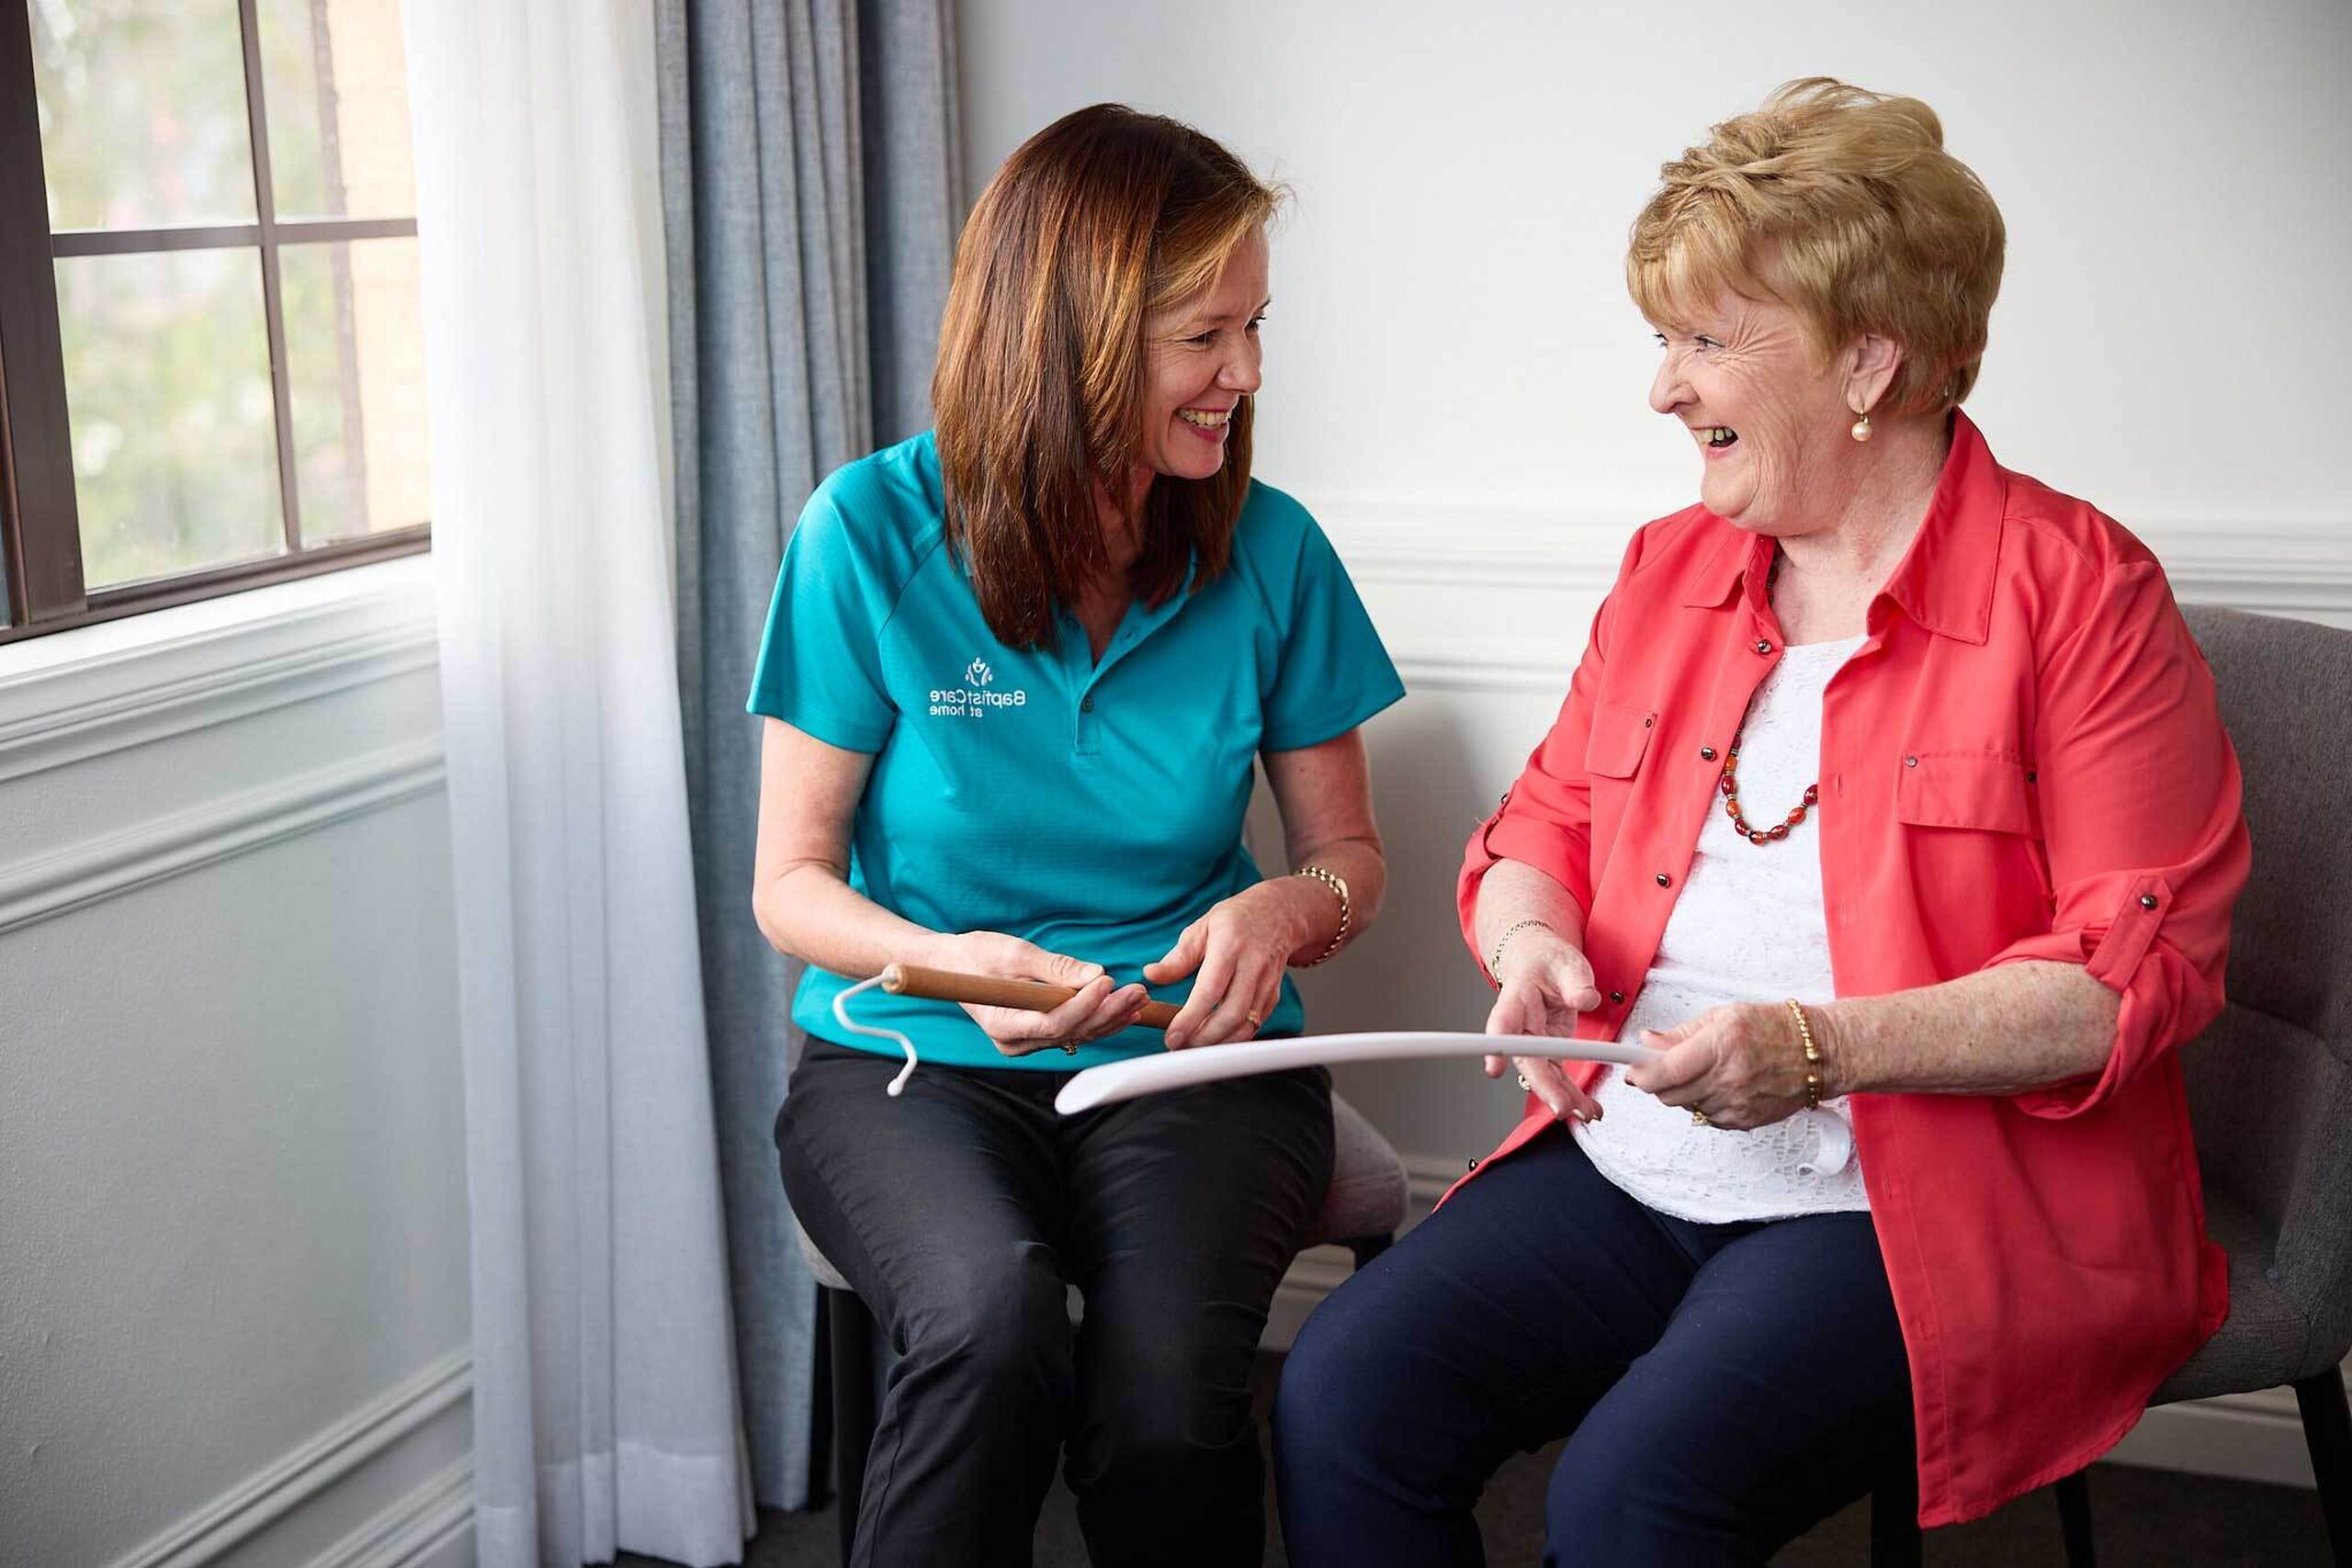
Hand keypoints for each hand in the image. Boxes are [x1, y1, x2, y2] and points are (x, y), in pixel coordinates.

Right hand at [926, 930, 1148, 1055]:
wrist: (954, 966)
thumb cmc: (975, 956)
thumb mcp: (1012, 952)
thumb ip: (1054, 967)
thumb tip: (1094, 975)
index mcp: (1003, 1024)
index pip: (1054, 1021)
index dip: (1085, 1004)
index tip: (1109, 982)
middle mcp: (1015, 1042)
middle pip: (1071, 1032)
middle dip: (1107, 1011)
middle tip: (1136, 991)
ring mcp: (1026, 1042)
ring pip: (1077, 1035)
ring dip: (1109, 1017)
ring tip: (1138, 998)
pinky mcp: (1037, 1035)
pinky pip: (1073, 1031)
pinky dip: (1098, 1019)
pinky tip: (1123, 1008)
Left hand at [1143, 881, 1312, 1047]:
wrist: (1279, 913)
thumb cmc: (1236, 919)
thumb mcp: (1202, 928)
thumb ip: (1177, 957)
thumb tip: (1151, 975)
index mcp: (1230, 947)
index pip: (1209, 991)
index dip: (1190, 1018)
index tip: (1172, 1035)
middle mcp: (1252, 966)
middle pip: (1232, 1014)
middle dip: (1204, 1038)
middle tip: (1181, 1046)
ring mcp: (1267, 982)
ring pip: (1247, 1025)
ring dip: (1220, 1043)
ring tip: (1195, 1046)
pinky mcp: (1274, 994)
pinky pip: (1256, 1024)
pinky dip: (1236, 1037)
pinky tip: (1216, 1039)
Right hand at [1480, 931, 1603, 1122]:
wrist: (1542, 962)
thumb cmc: (1547, 961)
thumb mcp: (1566, 962)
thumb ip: (1576, 981)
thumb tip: (1586, 998)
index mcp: (1516, 999)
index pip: (1502, 1023)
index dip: (1497, 1047)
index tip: (1495, 1067)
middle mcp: (1520, 1027)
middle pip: (1526, 1060)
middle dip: (1543, 1086)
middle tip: (1561, 1106)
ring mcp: (1534, 1042)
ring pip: (1543, 1075)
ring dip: (1563, 1097)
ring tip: (1585, 1111)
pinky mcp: (1550, 1051)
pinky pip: (1558, 1077)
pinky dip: (1573, 1094)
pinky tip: (1587, 1107)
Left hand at [1623, 1002, 1808, 1128]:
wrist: (1817, 1054)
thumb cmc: (1774, 1028)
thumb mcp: (1724, 1016)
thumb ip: (1681, 1033)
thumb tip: (1648, 1042)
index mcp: (1720, 1046)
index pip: (1665, 1071)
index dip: (1641, 1073)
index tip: (1632, 1069)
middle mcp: (1727, 1079)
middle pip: (1668, 1095)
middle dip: (1656, 1082)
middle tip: (1661, 1067)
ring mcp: (1736, 1104)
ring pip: (1685, 1106)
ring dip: (1682, 1092)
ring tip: (1703, 1070)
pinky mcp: (1744, 1122)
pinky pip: (1705, 1117)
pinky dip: (1702, 1102)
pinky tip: (1719, 1085)